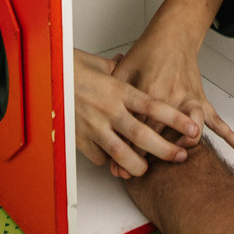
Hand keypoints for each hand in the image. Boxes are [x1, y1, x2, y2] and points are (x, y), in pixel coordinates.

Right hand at [73, 50, 198, 177]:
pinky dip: (108, 161)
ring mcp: (93, 127)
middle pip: (143, 135)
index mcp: (117, 90)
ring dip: (138, 165)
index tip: (193, 128)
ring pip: (122, 153)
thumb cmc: (67, 68)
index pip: (154, 107)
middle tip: (179, 156)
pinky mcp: (79, 139)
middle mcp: (108, 110)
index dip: (176, 119)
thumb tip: (123, 64)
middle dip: (164, 149)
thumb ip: (116, 69)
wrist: (40, 77)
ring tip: (147, 170)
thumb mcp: (97, 63)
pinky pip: (99, 157)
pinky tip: (114, 160)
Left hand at [109, 0, 233, 156]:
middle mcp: (171, 97)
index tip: (119, 166)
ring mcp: (188, 98)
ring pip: (191, 129)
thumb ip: (112, 93)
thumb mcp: (122, 70)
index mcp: (149, 92)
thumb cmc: (147, 51)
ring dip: (186, 146)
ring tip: (179, 160)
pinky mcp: (199, 98)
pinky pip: (216, 118)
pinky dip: (229, 133)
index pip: (137, 129)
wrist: (172, 35)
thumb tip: (96, 117)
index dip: (126, 150)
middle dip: (148, 158)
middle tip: (135, 174)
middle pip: (161, 136)